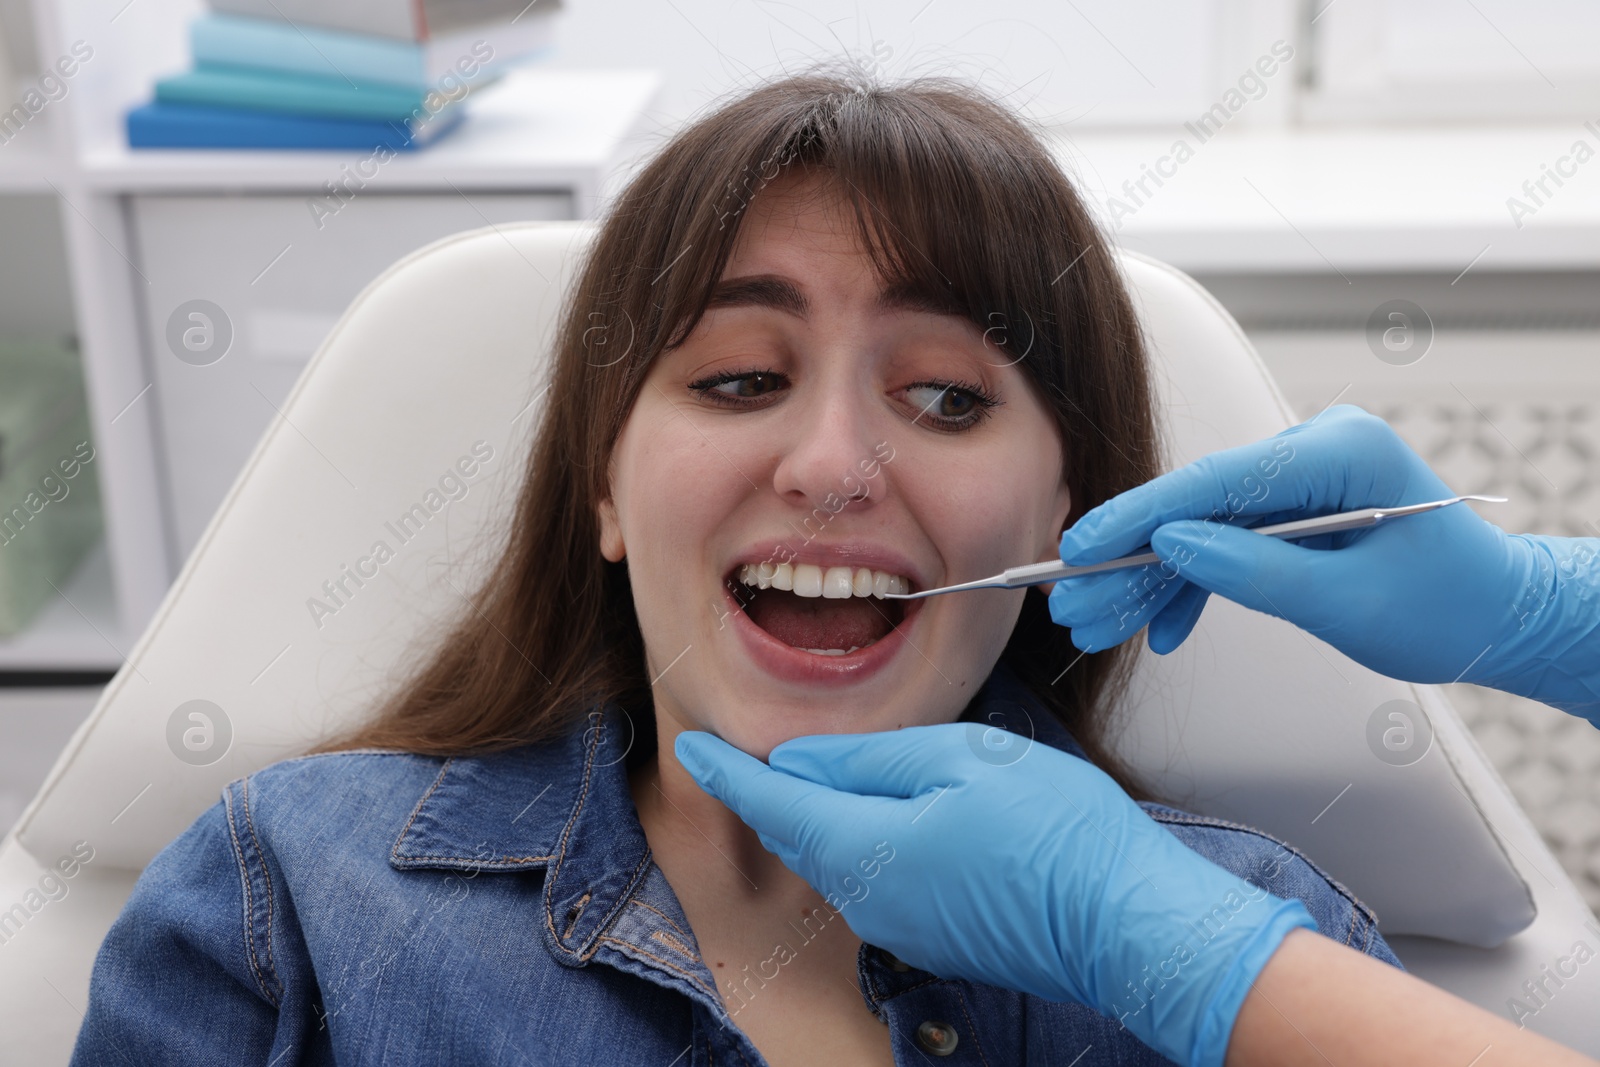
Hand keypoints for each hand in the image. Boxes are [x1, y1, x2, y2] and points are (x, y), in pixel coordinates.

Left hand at [676, 724, 1314, 1066]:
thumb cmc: (1058, 834)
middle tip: (757, 744)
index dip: (727, 772)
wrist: (1129, 924)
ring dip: (823, 813)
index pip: (771, 804)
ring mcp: (903, 927)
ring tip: (830, 767)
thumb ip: (874, 759)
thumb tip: (806, 760)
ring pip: (838, 856)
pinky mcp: (936, 937)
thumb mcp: (963, 762)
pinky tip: (894, 811)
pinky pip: (877, 879)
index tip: (691, 745)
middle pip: (800, 832)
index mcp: (865, 848)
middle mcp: (869, 899)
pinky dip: (865, 840)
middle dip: (773, 789)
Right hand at [1048, 405, 1599, 718]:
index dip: (1140, 516)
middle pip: (1198, 505)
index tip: (1082, 546)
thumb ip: (1256, 572)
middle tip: (1074, 603)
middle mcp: (1315, 450)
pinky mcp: (1294, 507)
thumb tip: (1173, 547)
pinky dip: (1194, 585)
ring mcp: (1302, 477)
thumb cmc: (1447, 608)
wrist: (1498, 618)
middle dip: (1133, 561)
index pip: (1217, 481)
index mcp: (1341, 451)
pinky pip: (1227, 542)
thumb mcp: (1348, 603)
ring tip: (1097, 624)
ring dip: (1151, 580)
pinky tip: (1161, 628)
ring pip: (1202, 528)